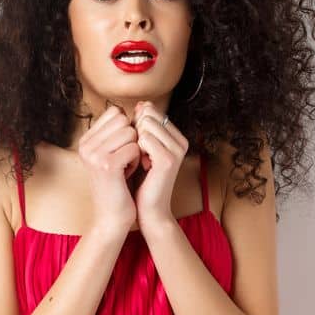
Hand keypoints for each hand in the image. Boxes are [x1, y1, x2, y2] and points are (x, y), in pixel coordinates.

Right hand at [76, 104, 140, 237]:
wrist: (113, 215)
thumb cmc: (120, 183)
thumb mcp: (117, 152)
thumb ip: (123, 129)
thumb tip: (144, 105)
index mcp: (85, 139)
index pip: (116, 113)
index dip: (128, 130)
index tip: (121, 152)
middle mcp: (85, 144)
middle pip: (124, 121)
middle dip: (132, 141)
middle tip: (124, 162)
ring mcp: (93, 153)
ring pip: (131, 133)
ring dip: (135, 152)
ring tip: (124, 169)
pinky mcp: (105, 164)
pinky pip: (134, 148)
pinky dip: (136, 162)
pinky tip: (126, 175)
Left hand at [134, 100, 189, 231]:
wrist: (149, 210)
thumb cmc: (142, 181)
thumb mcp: (142, 149)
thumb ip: (143, 127)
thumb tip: (141, 104)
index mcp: (177, 137)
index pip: (151, 111)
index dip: (136, 125)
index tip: (137, 147)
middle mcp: (181, 141)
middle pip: (148, 115)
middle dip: (135, 131)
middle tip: (137, 155)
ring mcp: (177, 150)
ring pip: (145, 124)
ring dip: (134, 141)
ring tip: (139, 160)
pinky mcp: (168, 160)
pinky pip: (143, 139)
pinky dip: (135, 150)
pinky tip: (140, 165)